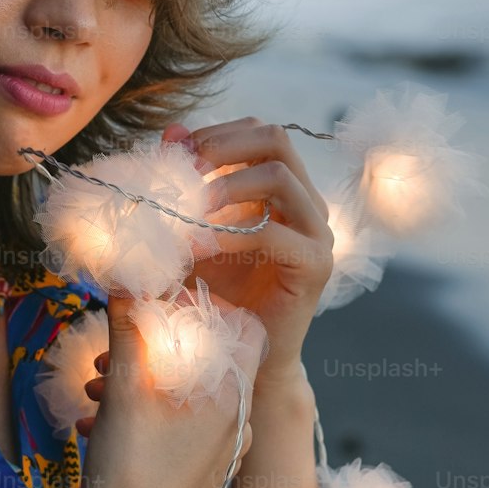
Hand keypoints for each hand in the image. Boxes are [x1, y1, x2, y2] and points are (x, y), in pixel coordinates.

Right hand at [75, 290, 263, 487]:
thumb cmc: (130, 472)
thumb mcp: (124, 390)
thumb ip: (129, 327)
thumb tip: (126, 274)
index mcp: (233, 399)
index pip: (244, 329)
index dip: (206, 306)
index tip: (164, 300)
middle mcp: (237, 424)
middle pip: (207, 358)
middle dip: (157, 343)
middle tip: (113, 345)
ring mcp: (219, 452)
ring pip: (186, 392)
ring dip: (141, 378)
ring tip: (94, 384)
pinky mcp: (197, 473)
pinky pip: (178, 424)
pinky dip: (143, 411)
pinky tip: (96, 420)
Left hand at [160, 117, 334, 384]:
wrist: (243, 357)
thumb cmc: (214, 291)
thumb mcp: (190, 229)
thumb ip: (185, 183)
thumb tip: (171, 130)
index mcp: (283, 186)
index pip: (257, 132)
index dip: (215, 133)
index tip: (173, 151)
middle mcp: (307, 202)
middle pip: (276, 139)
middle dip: (222, 145)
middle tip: (181, 169)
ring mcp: (317, 232)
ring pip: (280, 176)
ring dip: (225, 185)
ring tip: (186, 208)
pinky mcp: (315, 265)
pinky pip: (274, 232)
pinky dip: (228, 234)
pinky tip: (196, 247)